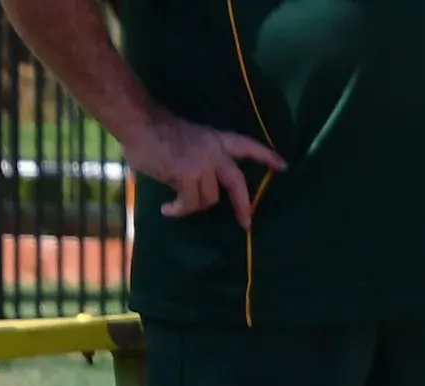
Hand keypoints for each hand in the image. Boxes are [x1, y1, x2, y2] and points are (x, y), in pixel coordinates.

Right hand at [124, 110, 284, 227]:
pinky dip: (179, 210)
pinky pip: (190, 203)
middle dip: (243, 205)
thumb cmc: (156, 131)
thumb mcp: (187, 140)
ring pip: (208, 198)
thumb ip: (198, 157)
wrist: (140, 123)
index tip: (284, 166)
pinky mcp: (189, 176)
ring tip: (176, 205)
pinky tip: (168, 210)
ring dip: (192, 205)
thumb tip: (192, 181)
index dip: (266, 156)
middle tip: (246, 223)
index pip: (247, 146)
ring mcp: (203, 163)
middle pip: (237, 182)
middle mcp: (215, 151)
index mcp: (216, 139)